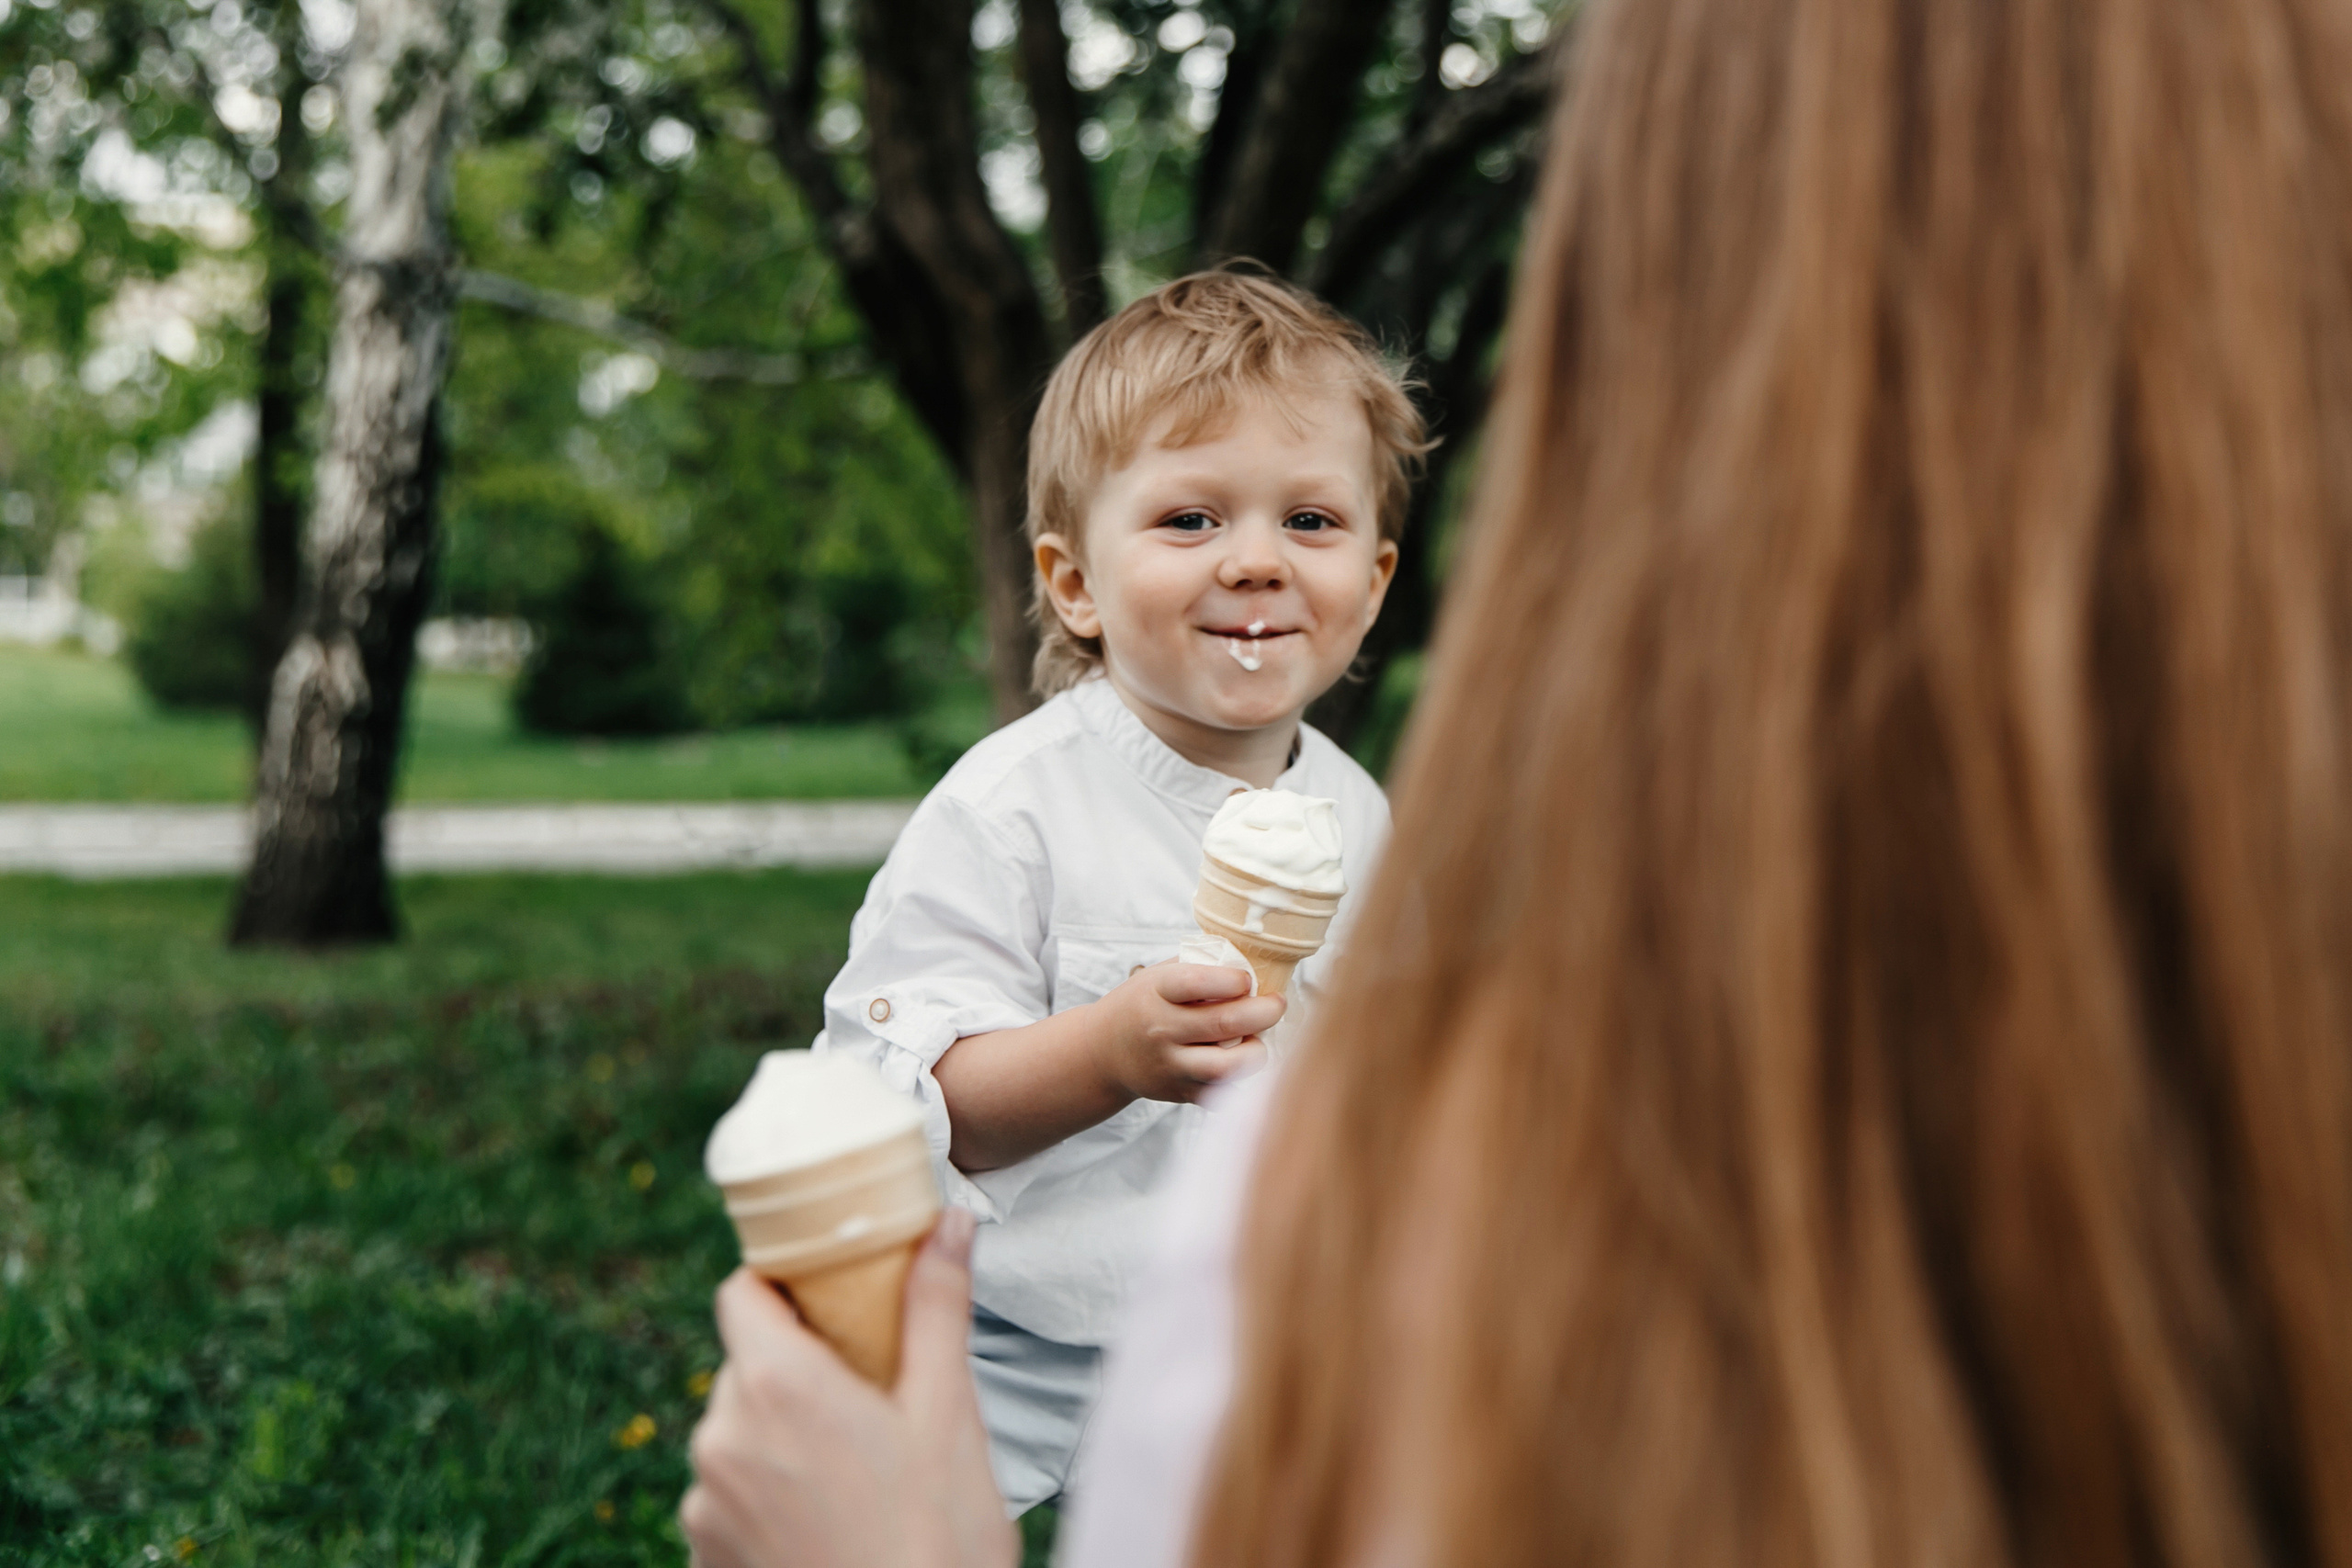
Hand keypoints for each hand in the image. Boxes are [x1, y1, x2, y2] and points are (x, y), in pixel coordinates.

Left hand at [680, 1209, 1015, 1567]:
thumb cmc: (937, 1542)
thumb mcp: (948, 1415)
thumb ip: (936, 1307)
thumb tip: (947, 1222)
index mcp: (778, 1387)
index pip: (742, 1291)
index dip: (783, 1283)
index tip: (832, 1296)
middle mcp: (721, 1438)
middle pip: (747, 1363)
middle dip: (801, 1366)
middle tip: (869, 1393)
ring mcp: (706, 1504)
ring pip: (738, 1432)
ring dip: (783, 1433)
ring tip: (857, 1471)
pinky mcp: (704, 1556)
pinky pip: (729, 1495)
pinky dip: (769, 1492)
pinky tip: (830, 1519)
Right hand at [1090, 961, 1283, 1104]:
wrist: (1103, 1052)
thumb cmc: (1142, 1005)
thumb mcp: (1159, 976)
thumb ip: (1201, 967)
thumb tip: (1255, 961)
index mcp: (1156, 993)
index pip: (1198, 983)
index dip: (1234, 980)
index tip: (1247, 980)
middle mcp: (1161, 1030)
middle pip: (1224, 1024)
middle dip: (1264, 1012)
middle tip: (1277, 1004)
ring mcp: (1170, 1066)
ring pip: (1227, 1066)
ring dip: (1255, 1051)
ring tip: (1257, 1039)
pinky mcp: (1179, 1093)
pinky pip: (1221, 1094)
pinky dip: (1240, 1082)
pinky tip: (1240, 1064)